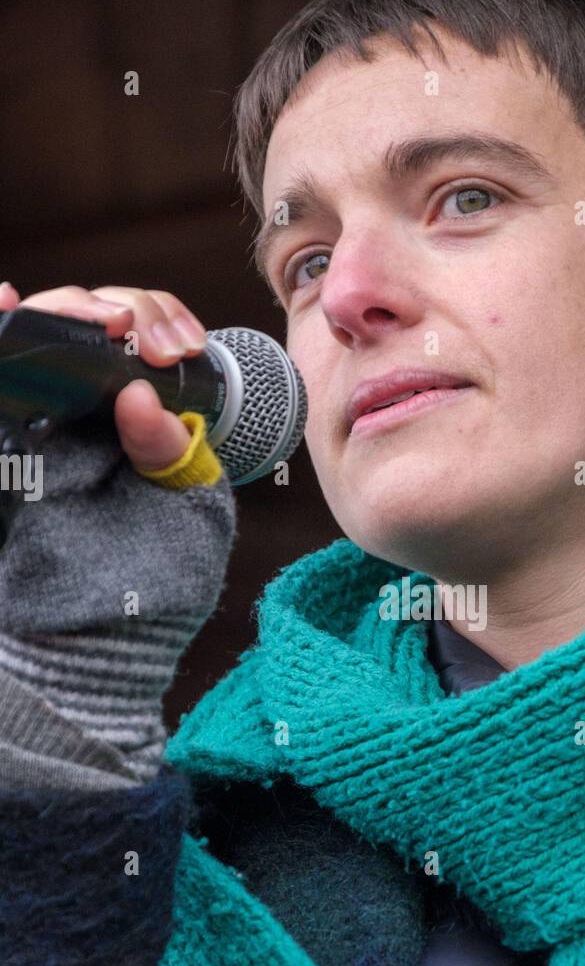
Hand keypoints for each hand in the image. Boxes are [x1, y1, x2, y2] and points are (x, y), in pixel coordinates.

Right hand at [0, 280, 236, 783]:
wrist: (85, 662)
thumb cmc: (148, 597)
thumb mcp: (185, 526)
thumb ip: (175, 460)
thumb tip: (142, 395)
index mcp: (143, 426)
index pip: (143, 340)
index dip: (156, 321)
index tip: (178, 346)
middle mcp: (88, 415)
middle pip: (87, 326)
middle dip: (113, 310)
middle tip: (130, 333)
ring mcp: (36, 427)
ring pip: (35, 338)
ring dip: (54, 313)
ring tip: (87, 318)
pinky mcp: (3, 449)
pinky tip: (2, 303)